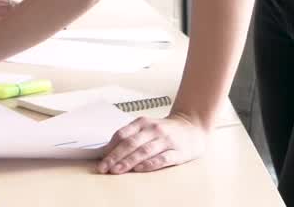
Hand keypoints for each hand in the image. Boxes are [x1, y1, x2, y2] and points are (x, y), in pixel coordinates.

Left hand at [95, 114, 209, 174]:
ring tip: (117, 170)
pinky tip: (139, 169)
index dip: (110, 147)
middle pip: (131, 143)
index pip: (122, 134)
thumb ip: (130, 137)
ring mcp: (166, 140)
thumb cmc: (164, 130)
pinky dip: (150, 164)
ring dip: (128, 161)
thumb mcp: (146, 127)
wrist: (192, 127)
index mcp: (143, 122)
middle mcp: (154, 129)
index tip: (100, 159)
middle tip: (104, 167)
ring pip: (144, 151)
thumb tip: (108, 151)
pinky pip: (162, 158)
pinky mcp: (179, 152)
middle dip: (115, 156)